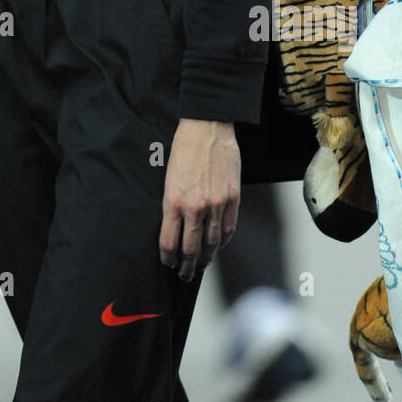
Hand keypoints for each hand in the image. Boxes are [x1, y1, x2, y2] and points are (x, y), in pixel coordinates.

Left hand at [159, 119, 240, 281]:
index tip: (168, 264)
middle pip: (191, 249)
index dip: (168, 258)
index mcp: (174, 200)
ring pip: (211, 242)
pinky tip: (217, 246)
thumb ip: (173, 203)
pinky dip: (223, 241)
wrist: (207, 127)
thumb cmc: (184, 147)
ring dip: (206, 258)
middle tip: (184, 275)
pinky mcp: (233, 197)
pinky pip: (228, 228)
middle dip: (186, 266)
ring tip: (201, 265)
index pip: (169, 241)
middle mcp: (195, 206)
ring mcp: (216, 204)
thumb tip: (174, 226)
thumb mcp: (168, 177)